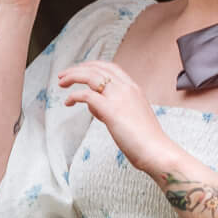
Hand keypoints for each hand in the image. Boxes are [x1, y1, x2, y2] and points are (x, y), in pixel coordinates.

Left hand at [58, 58, 167, 172]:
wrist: (156, 151)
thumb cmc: (145, 140)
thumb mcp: (131, 117)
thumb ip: (113, 108)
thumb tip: (93, 105)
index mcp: (134, 88)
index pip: (111, 67)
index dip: (93, 66)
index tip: (80, 70)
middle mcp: (127, 88)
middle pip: (98, 68)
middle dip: (78, 69)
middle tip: (63, 76)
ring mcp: (119, 98)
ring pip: (91, 76)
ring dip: (73, 77)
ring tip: (61, 83)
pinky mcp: (111, 111)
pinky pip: (87, 95)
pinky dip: (74, 96)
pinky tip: (68, 102)